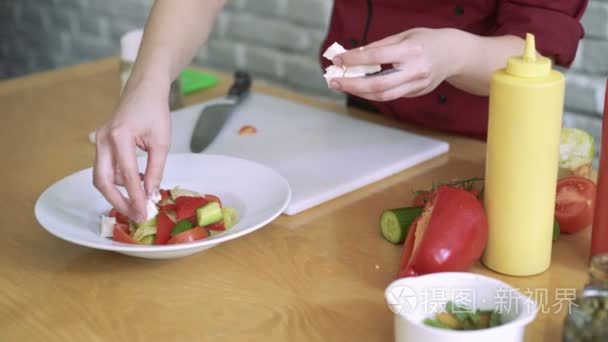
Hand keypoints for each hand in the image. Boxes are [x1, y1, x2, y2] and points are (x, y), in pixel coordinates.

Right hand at [93, 77, 170, 222]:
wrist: (144, 89)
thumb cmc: (155, 110)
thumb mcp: (161, 142)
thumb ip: (155, 170)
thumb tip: (151, 195)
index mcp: (119, 137)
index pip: (126, 176)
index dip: (135, 197)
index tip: (143, 213)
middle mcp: (104, 140)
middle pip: (102, 181)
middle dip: (117, 201)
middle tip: (135, 215)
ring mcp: (100, 142)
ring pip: (101, 176)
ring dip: (117, 192)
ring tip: (138, 202)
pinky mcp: (103, 144)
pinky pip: (105, 168)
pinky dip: (118, 180)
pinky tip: (136, 183)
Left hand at [330, 28, 463, 100]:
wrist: (453, 54)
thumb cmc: (425, 41)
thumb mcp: (403, 36)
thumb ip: (378, 47)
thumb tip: (353, 56)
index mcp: (411, 50)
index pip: (376, 57)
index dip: (354, 60)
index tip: (338, 60)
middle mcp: (415, 70)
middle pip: (378, 84)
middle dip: (352, 84)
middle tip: (334, 81)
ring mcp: (417, 85)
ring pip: (383, 95)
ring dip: (359, 92)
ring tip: (343, 85)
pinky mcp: (416, 93)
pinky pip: (390, 95)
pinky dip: (372, 92)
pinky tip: (360, 87)